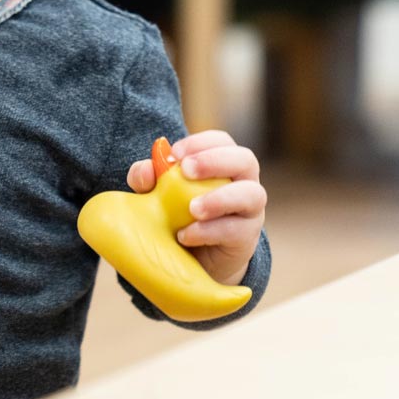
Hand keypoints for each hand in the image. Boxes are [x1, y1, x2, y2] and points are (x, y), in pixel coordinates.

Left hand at [126, 130, 265, 284]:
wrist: (189, 257)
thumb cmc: (174, 214)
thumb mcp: (154, 195)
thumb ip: (146, 179)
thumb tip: (145, 169)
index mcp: (222, 164)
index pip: (221, 141)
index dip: (201, 142)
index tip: (174, 153)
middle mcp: (242, 182)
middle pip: (245, 159)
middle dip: (215, 160)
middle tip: (186, 169)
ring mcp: (249, 210)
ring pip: (252, 194)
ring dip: (220, 198)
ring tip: (192, 208)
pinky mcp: (246, 237)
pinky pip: (237, 230)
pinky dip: (210, 231)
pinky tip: (186, 235)